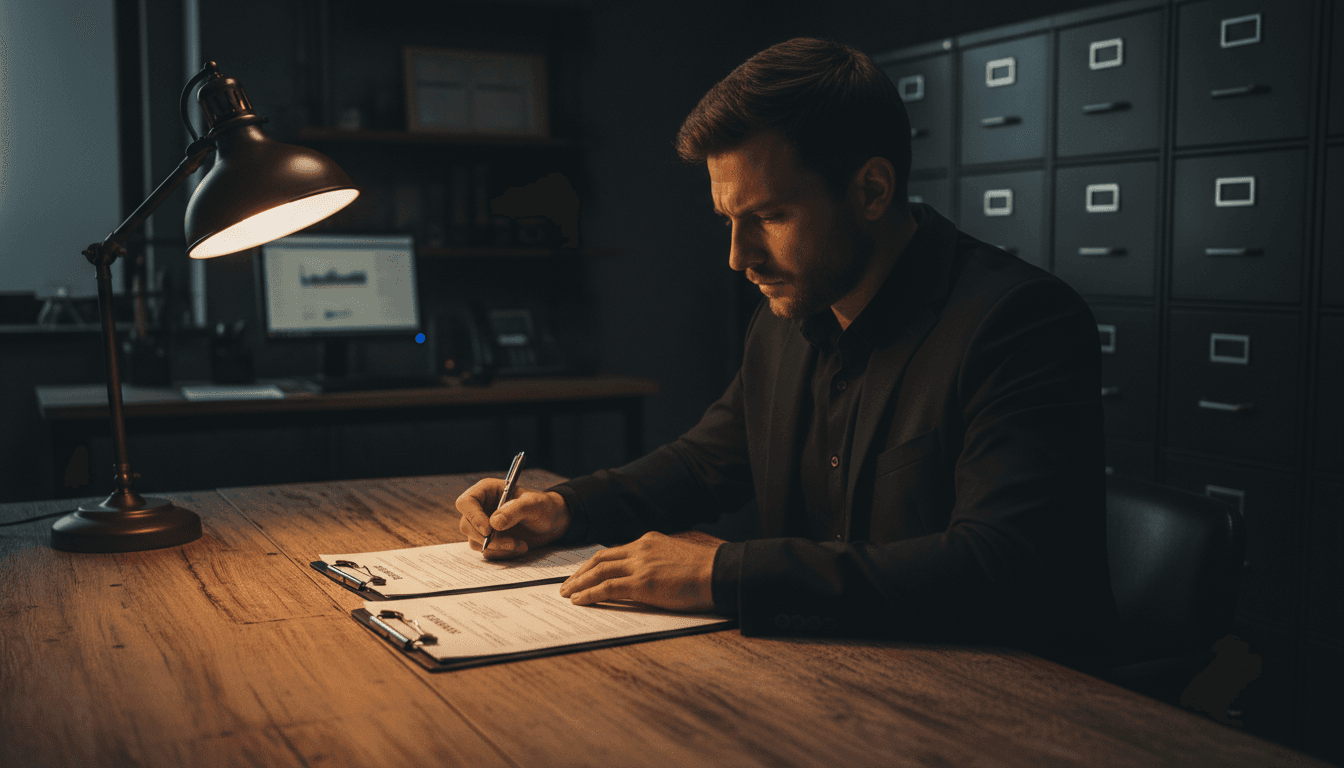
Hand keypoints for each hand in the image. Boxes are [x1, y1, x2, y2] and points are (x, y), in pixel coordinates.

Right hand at [456, 479, 570, 559]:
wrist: (552, 523)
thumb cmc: (543, 507)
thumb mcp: (534, 504)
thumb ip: (515, 510)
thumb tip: (494, 523)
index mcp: (487, 491)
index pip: (466, 502)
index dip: (473, 516)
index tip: (488, 529)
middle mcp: (481, 508)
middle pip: (467, 525)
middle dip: (486, 538)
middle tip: (510, 542)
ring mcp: (484, 525)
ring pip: (475, 541)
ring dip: (497, 547)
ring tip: (520, 544)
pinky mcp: (490, 541)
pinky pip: (487, 551)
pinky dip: (503, 553)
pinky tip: (520, 546)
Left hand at [559, 531, 719, 611]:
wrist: (719, 572)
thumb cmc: (704, 571)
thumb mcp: (676, 557)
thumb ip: (657, 561)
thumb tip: (647, 575)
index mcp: (649, 541)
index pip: (614, 551)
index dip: (595, 563)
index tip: (585, 573)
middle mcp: (641, 548)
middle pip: (601, 559)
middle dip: (581, 572)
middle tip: (567, 584)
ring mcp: (640, 565)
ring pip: (599, 571)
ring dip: (579, 583)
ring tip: (567, 594)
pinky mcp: (642, 583)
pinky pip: (607, 588)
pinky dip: (590, 594)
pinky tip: (580, 601)